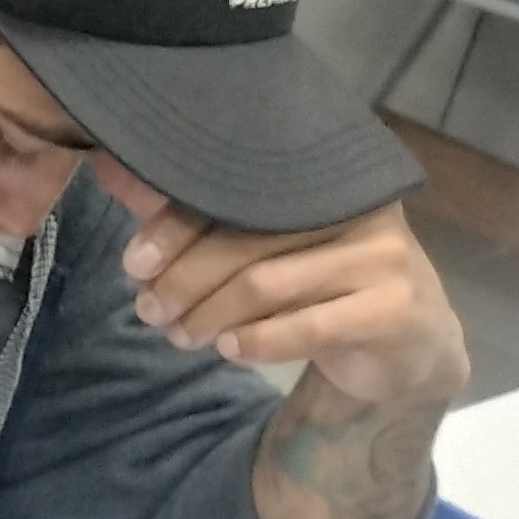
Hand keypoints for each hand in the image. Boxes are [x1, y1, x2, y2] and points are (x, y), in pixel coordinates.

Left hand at [96, 158, 468, 410]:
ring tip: (180, 337)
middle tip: (150, 311)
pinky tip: (229, 351)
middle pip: (244, 241)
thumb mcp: (260, 244)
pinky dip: (258, 341)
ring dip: (209, 316)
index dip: (173, 228)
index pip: (231, 193)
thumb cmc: (321, 283)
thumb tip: (110, 168)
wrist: (408, 344)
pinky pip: (308, 326)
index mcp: (320, 177)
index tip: (132, 264)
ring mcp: (382, 256)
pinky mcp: (393, 309)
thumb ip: (194, 210)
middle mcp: (357, 207)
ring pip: (266, 284)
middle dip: (183, 281)